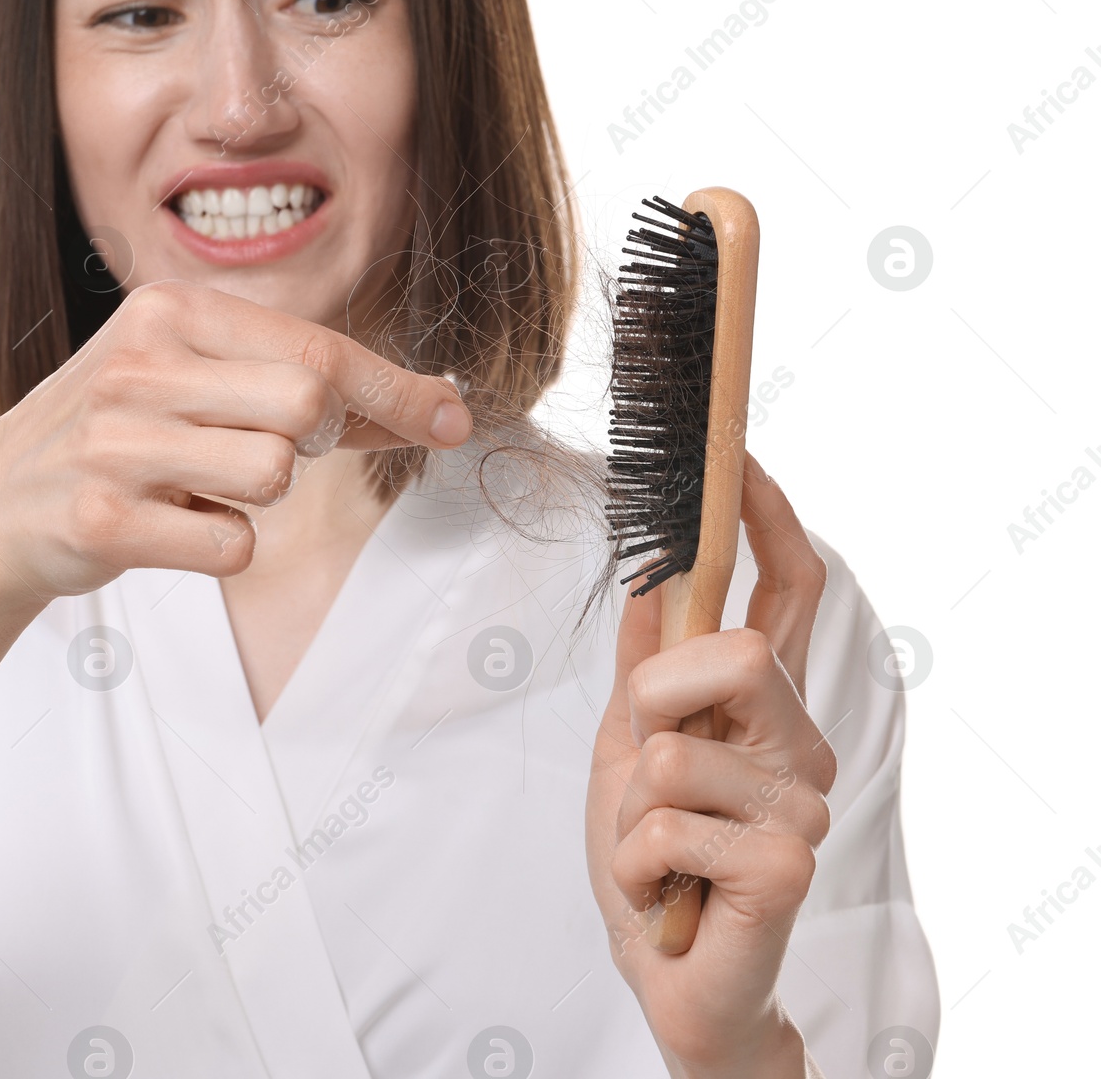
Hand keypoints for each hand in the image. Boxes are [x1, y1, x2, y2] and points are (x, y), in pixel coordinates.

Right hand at [0, 278, 471, 608]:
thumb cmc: (120, 435)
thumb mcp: (191, 376)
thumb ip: (300, 381)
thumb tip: (437, 405)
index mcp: (168, 310)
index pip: (316, 346)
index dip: (397, 388)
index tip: (453, 419)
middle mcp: (139, 363)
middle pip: (309, 407)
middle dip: (317, 442)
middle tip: (264, 452)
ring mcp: (115, 441)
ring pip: (274, 476)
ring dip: (257, 496)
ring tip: (196, 483)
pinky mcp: (101, 517)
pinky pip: (232, 544)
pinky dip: (221, 545)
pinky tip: (170, 524)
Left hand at [584, 453, 836, 1076]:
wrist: (672, 980)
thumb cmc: (653, 863)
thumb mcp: (627, 751)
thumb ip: (646, 673)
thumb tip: (646, 580)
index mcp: (763, 707)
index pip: (786, 592)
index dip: (766, 518)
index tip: (738, 452)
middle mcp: (801, 742)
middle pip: (731, 653)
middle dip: (654, 703)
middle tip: (648, 767)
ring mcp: (805, 801)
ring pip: (674, 750)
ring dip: (630, 808)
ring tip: (656, 852)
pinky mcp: (791, 862)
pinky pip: (666, 825)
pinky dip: (635, 863)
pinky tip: (664, 894)